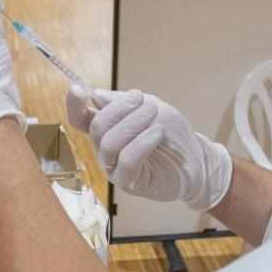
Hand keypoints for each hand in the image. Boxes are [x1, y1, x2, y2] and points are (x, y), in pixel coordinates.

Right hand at [66, 87, 231, 211]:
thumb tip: (97, 95)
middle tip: (142, 100)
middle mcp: (105, 149)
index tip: (80, 89)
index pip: (80, 119)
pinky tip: (157, 133)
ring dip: (132, 123)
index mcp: (106, 129)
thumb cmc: (172, 133)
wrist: (196, 159)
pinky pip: (127, 160)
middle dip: (120, 109)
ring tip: (153, 113)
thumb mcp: (151, 107)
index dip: (74, 104)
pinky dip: (142, 142)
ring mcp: (114, 167)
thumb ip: (124, 102)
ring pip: (109, 143)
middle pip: (96, 127)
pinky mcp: (129, 182)